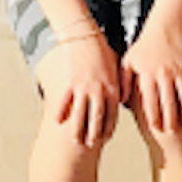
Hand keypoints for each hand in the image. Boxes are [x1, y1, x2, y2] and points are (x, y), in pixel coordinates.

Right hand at [38, 32, 121, 147]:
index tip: (105, 138)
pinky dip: (60, 113)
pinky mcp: (69, 83)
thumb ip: (119, 84)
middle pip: (96, 119)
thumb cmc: (101, 49)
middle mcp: (98, 91)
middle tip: (90, 145)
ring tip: (75, 140)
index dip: (108, 128)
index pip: (112, 114)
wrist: (84, 35)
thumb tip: (123, 98)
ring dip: (77, 130)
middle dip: (93, 134)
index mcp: (111, 88)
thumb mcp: (115, 66)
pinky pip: (64, 102)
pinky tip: (57, 122)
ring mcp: (82, 87)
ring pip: (79, 114)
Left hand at [125, 23, 181, 135]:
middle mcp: (164, 74)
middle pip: (168, 102)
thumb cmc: (145, 47)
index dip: (153, 116)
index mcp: (148, 74)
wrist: (165, 29)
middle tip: (171, 132)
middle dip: (170, 120)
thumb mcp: (128, 62)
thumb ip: (123, 81)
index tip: (155, 128)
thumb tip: (120, 100)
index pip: (150, 101)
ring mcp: (180, 71)